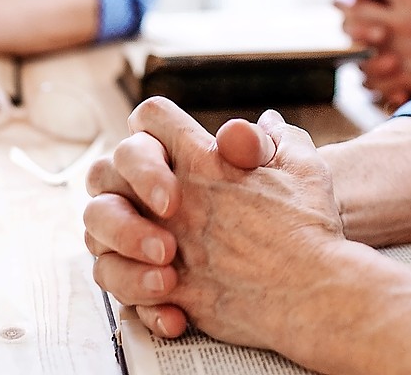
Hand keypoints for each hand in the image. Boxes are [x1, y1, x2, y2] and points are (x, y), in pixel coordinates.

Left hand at [86, 101, 345, 351]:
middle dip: (120, 176)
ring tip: (151, 245)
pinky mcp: (164, 291)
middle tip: (151, 195)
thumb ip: (279, 139)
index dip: (155, 124)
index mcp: (205, 160)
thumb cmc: (310, 228)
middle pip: (108, 167)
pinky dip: (131, 285)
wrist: (313, 293)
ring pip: (98, 229)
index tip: (168, 142)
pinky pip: (118, 283)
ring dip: (115, 233)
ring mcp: (163, 245)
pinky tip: (164, 287)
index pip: (152, 116)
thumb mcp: (303, 166)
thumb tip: (267, 123)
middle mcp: (175, 198)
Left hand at [335, 0, 410, 107]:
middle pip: (355, 8)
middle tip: (347, 4)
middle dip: (347, 3)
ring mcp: (398, 54)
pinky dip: (365, 72)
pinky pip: (368, 77)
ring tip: (357, 36)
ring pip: (355, 44)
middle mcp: (401, 26)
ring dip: (353, 38)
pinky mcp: (400, 79)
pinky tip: (371, 66)